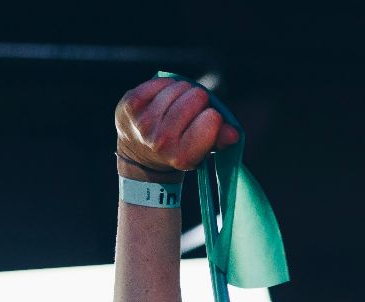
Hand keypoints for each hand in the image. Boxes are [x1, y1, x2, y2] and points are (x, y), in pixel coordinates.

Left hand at [114, 77, 239, 177]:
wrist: (139, 155)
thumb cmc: (178, 148)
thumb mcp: (202, 151)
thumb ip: (220, 140)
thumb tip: (234, 132)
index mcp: (183, 156)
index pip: (212, 119)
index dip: (212, 116)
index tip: (206, 122)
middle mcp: (162, 141)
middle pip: (196, 97)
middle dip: (199, 100)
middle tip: (190, 111)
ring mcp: (144, 122)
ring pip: (179, 87)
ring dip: (182, 91)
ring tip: (177, 104)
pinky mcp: (131, 104)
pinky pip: (160, 82)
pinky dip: (165, 85)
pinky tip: (162, 98)